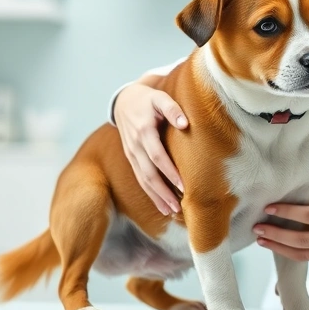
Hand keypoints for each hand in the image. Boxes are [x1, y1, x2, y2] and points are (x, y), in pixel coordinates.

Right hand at [113, 82, 187, 215]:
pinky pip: (140, 179)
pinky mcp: (131, 159)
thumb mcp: (159, 97)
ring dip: (157, 198)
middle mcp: (135, 146)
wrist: (124, 101)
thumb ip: (172, 109)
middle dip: (163, 193)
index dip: (169, 172)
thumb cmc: (147, 99)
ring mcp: (131, 154)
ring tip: (172, 212)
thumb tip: (185, 124)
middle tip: (178, 207)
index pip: (157, 156)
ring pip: (143, 180)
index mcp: (143, 131)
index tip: (183, 186)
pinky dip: (151, 194)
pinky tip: (162, 206)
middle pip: (149, 174)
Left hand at [252, 161, 308, 260]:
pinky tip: (279, 246)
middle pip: (300, 240)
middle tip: (257, 227)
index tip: (269, 208)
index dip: (286, 213)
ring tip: (262, 239)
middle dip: (276, 235)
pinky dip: (292, 254)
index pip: (307, 216)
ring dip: (279, 248)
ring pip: (302, 254)